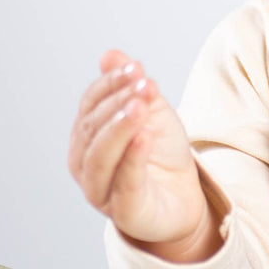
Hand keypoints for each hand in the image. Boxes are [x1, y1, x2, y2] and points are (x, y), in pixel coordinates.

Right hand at [67, 49, 212, 254]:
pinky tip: (144, 136)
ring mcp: (101, 191)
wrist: (183, 197)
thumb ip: (132, 87)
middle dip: (118, 102)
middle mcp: (85, 164)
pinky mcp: (125, 213)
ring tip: (139, 106)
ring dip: (120, 128)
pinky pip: (125, 184)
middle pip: (93, 128)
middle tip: (143, 84)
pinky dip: (133, 158)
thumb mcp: (152, 114)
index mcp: (86, 137)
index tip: (135, 67)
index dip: (110, 84)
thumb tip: (111, 55)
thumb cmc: (160, 154)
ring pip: (101, 157)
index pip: (90, 104)